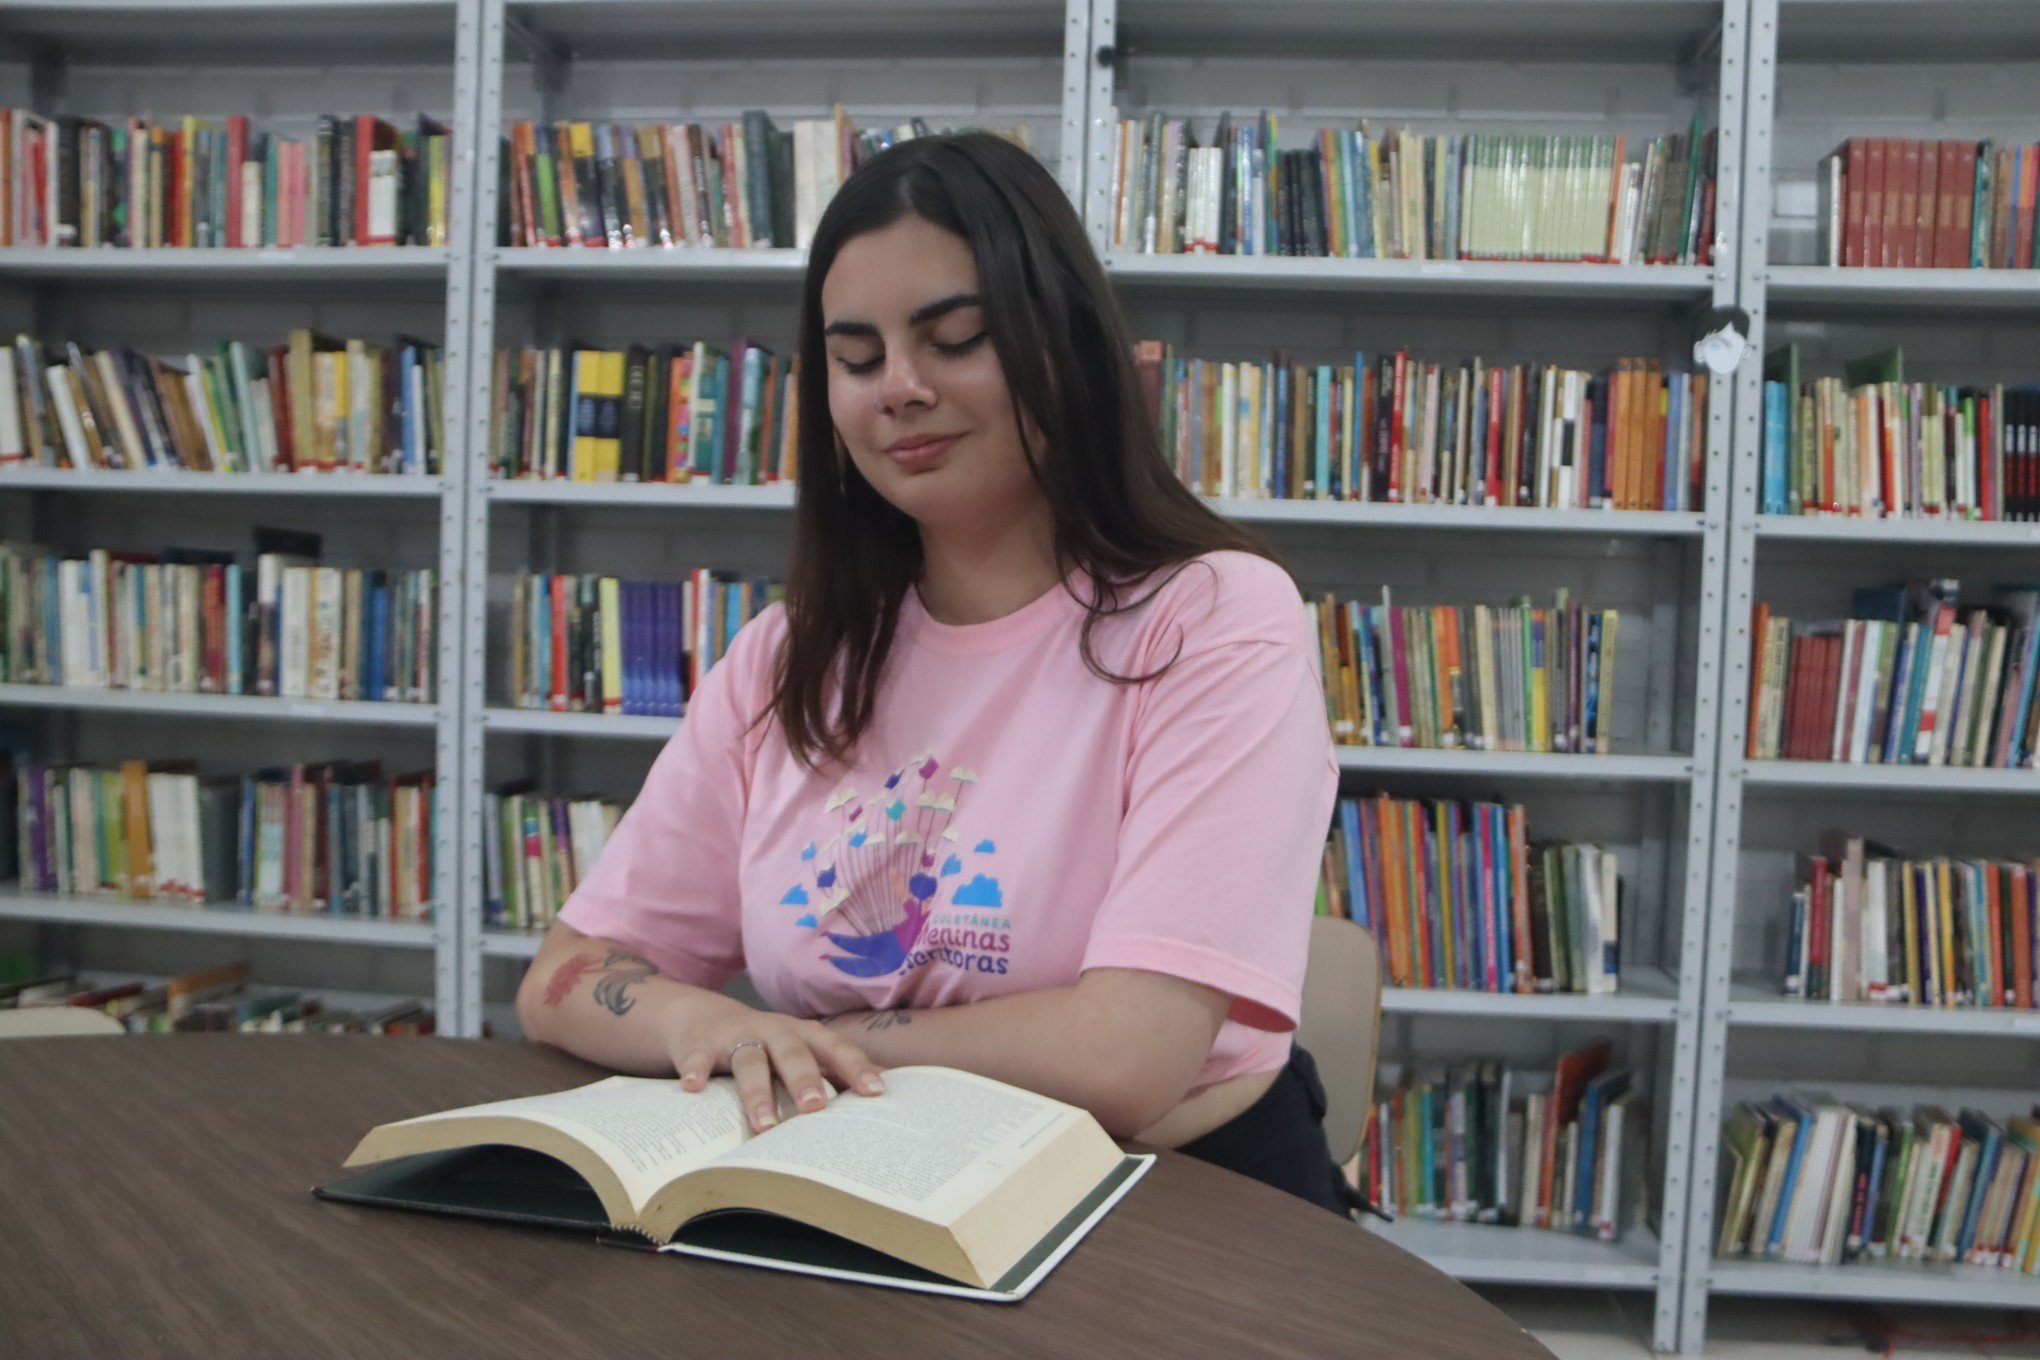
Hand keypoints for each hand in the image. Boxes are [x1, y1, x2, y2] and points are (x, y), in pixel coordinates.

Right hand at [666, 997, 886, 1133]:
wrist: (703, 1017)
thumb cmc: (765, 1044)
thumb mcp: (799, 1051)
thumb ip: (833, 1070)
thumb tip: (884, 1090)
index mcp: (803, 1035)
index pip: (835, 1049)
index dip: (855, 1068)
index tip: (875, 1092)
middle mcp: (774, 1031)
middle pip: (793, 1054)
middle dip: (806, 1081)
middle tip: (816, 1110)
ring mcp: (737, 1036)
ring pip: (750, 1062)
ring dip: (757, 1093)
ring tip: (764, 1126)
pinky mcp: (702, 1043)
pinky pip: (698, 1057)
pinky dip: (696, 1071)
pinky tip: (693, 1088)